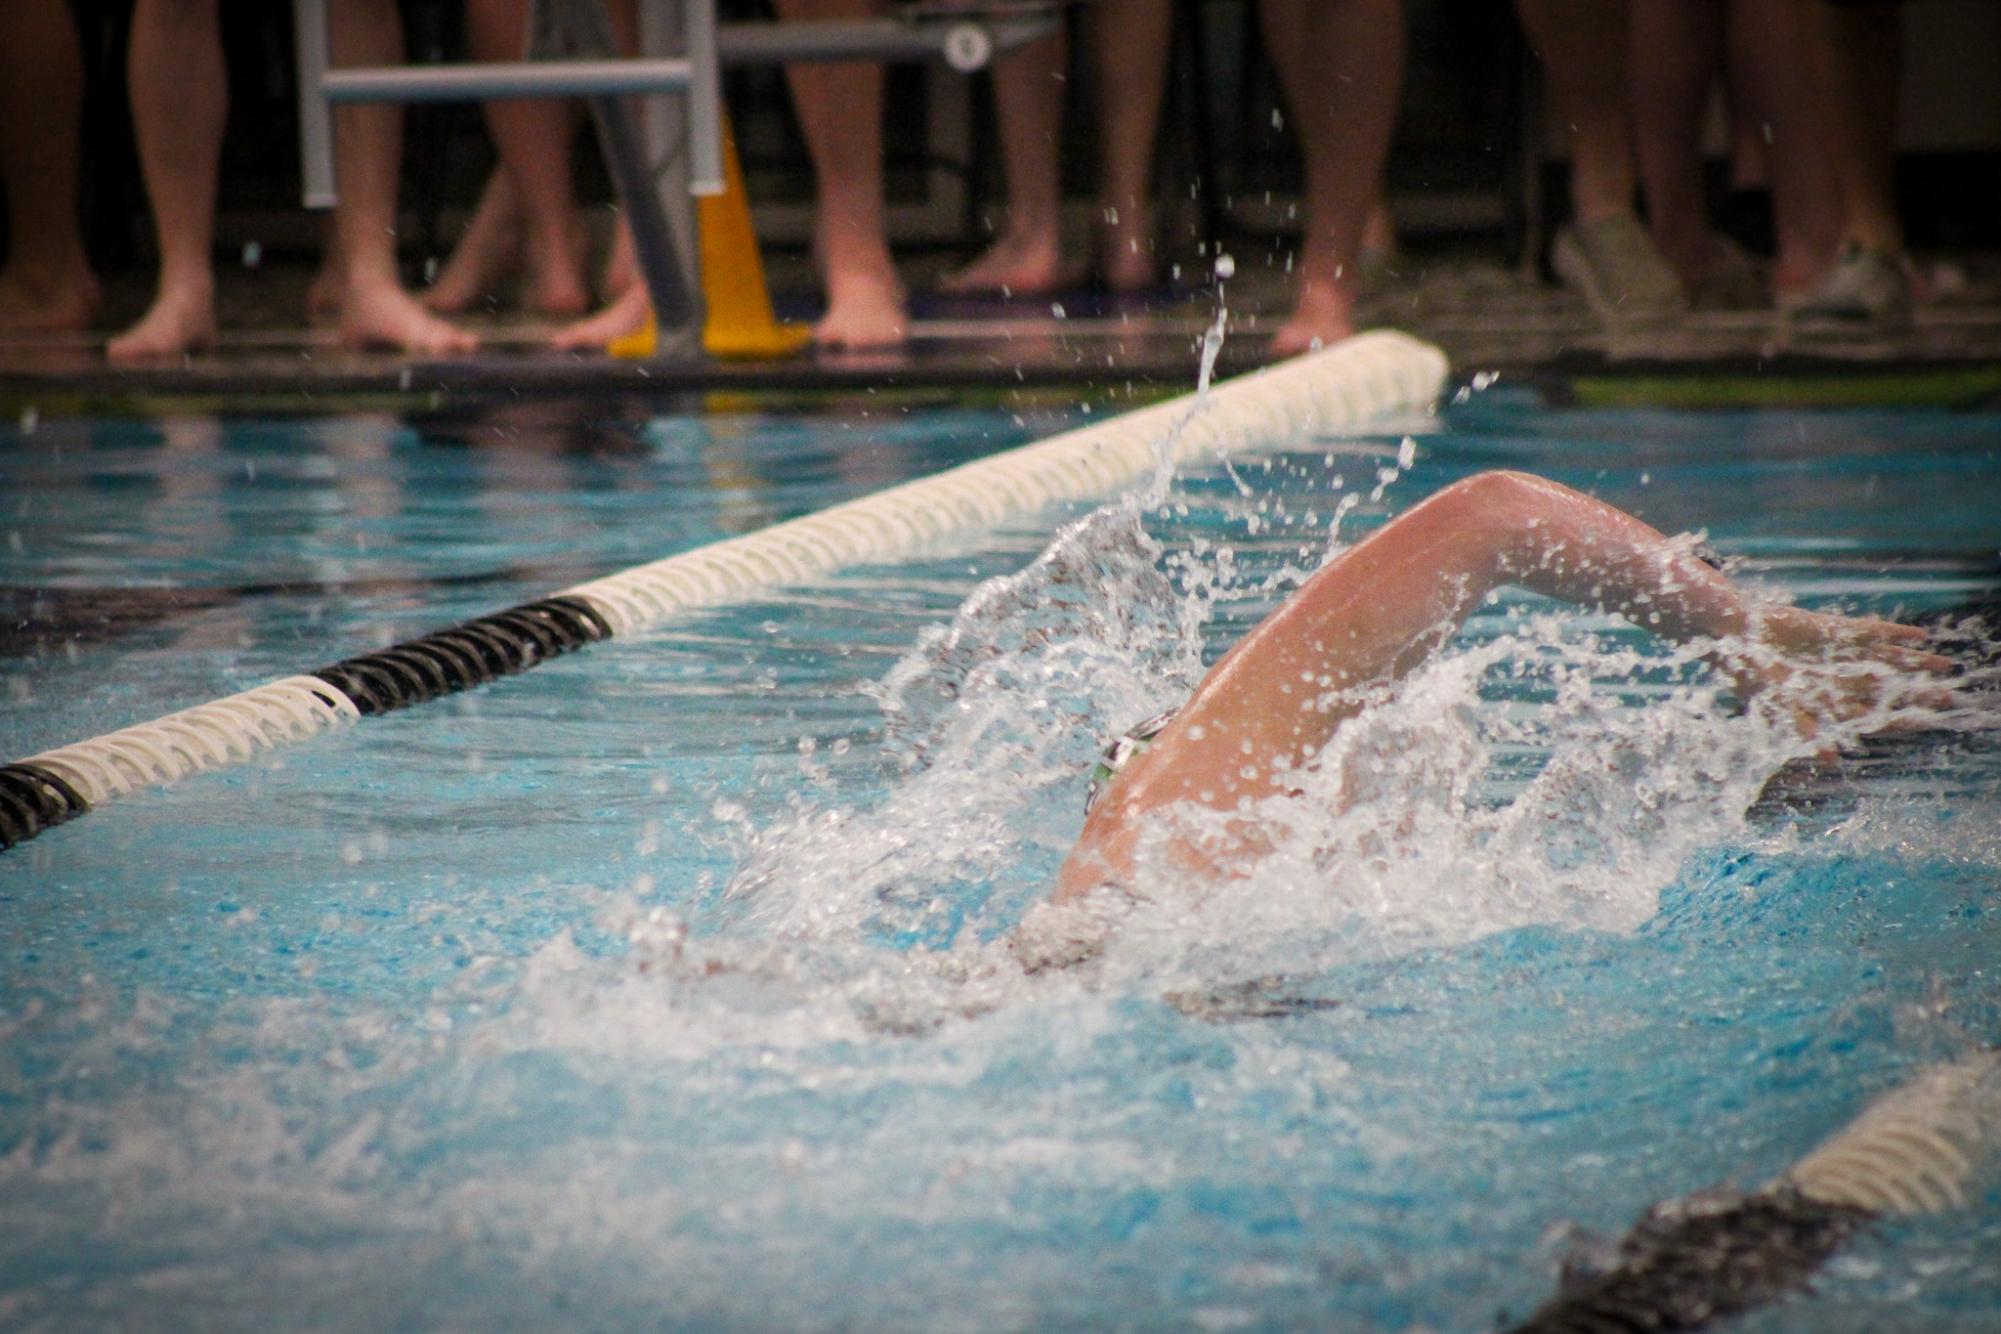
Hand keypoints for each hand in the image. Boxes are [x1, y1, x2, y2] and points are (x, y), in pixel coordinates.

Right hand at [1716, 605, 1957, 737]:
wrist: (1729, 631)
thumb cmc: (1746, 673)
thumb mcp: (1772, 706)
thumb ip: (1802, 729)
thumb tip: (1830, 760)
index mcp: (1824, 702)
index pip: (1870, 715)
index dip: (1898, 720)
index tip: (1926, 725)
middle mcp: (1836, 679)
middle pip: (1885, 690)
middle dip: (1916, 694)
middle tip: (1950, 698)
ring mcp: (1837, 654)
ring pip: (1884, 661)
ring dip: (1915, 663)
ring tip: (1947, 666)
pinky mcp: (1833, 630)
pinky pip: (1870, 632)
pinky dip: (1894, 632)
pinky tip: (1919, 634)